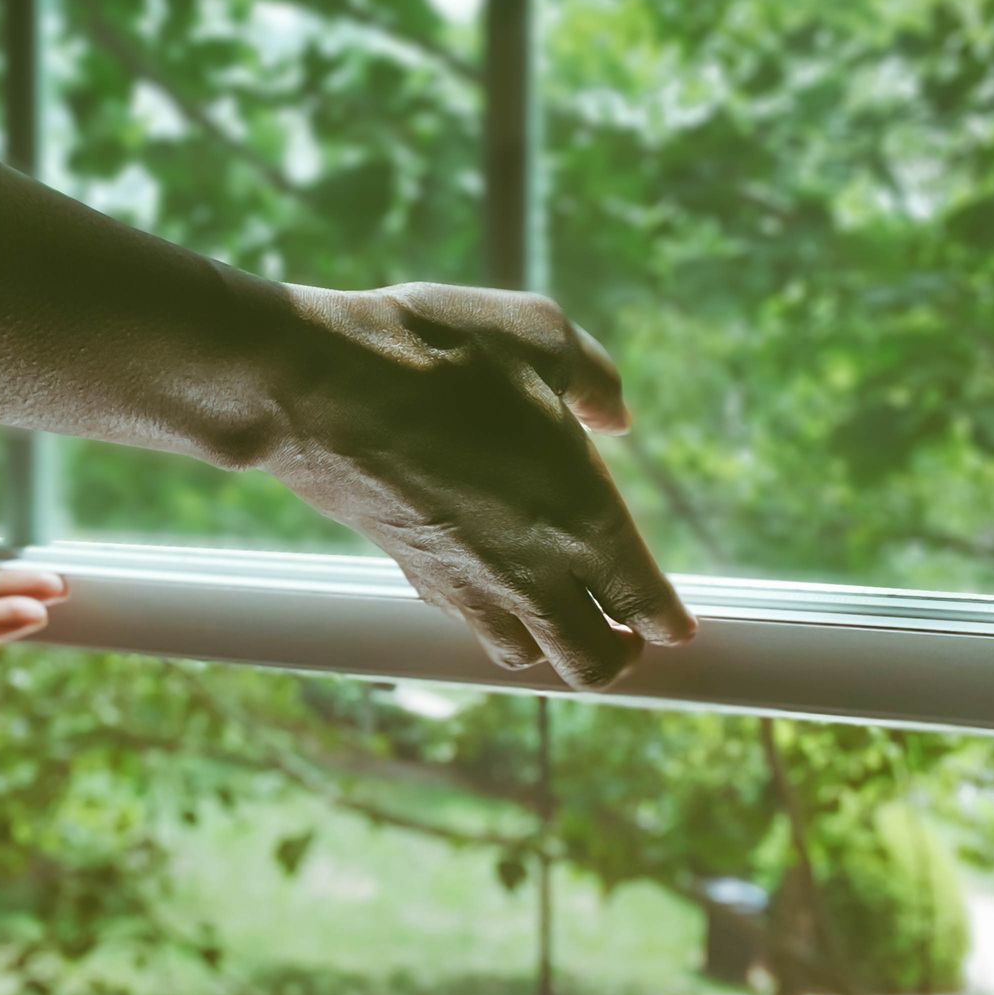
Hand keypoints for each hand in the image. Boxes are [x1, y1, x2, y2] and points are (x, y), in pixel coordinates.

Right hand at [272, 282, 693, 689]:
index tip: (674, 626)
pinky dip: (489, 621)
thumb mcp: (536, 332)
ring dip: (551, 649)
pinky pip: (466, 625)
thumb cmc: (433, 352)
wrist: (319, 386)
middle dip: (617, 656)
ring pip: (526, 657)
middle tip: (624, 635)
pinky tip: (487, 585)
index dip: (666, 621)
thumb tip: (615, 414)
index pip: (643, 602)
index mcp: (582, 515)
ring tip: (559, 621)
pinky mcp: (414, 576)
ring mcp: (467, 582)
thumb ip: (593, 377)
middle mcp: (531, 568)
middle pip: (591, 662)